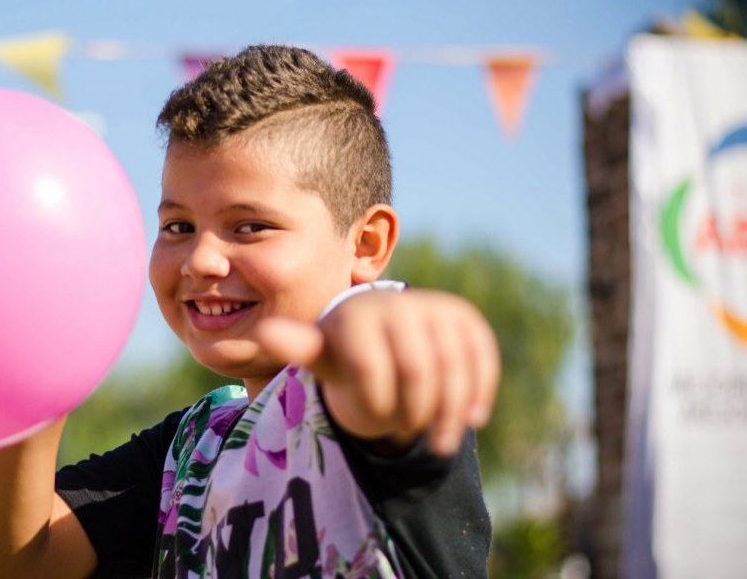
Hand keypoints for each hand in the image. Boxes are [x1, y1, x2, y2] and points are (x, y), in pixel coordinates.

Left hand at [254, 289, 499, 455]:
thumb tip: (266, 332)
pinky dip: (480, 389)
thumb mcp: (321, 355)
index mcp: (358, 312)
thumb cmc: (345, 352)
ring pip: (454, 364)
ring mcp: (436, 308)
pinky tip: (472, 419)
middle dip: (415, 410)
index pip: (371, 368)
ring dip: (452, 410)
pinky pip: (481, 355)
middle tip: (409, 437)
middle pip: (418, 369)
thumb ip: (298, 347)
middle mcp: (400, 302)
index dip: (375, 403)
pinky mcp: (465, 318)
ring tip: (440, 444)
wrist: (381, 331)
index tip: (371, 416)